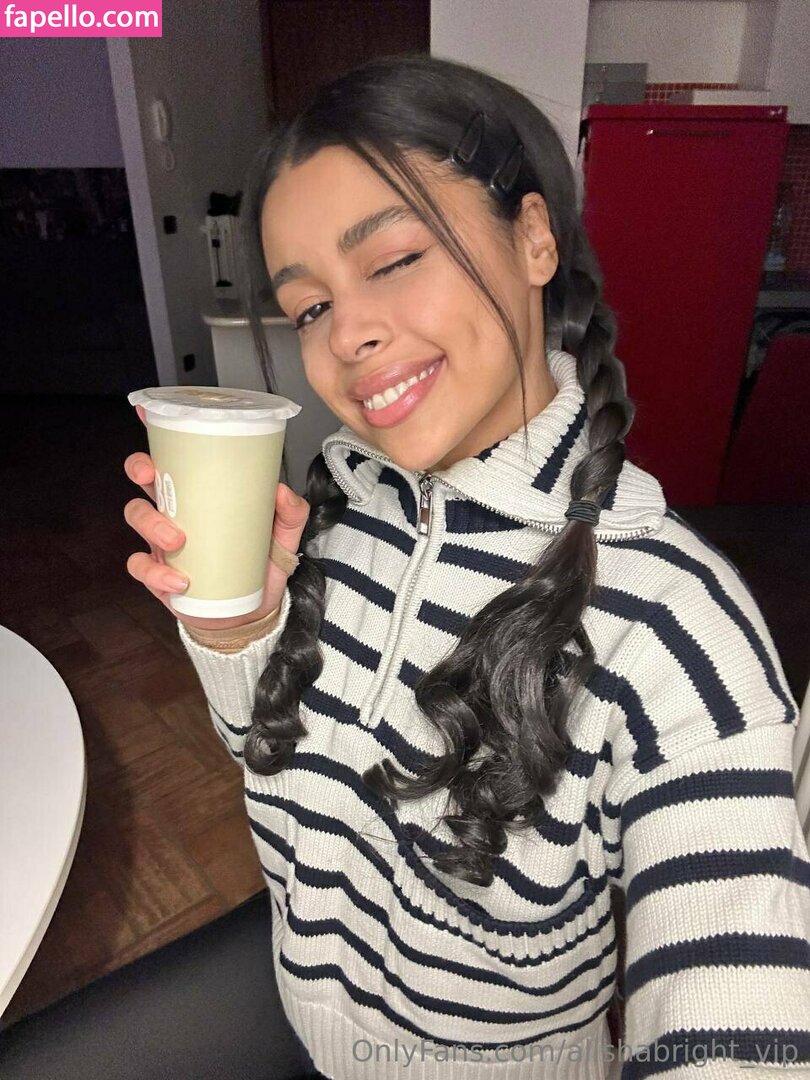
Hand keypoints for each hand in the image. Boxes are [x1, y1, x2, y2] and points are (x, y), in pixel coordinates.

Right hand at [123, 403, 310, 631]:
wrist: (249, 615)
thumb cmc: (258, 566)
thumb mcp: (283, 536)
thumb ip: (290, 513)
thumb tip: (281, 491)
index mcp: (201, 494)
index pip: (176, 458)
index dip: (157, 433)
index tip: (147, 411)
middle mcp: (176, 512)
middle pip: (144, 481)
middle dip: (141, 470)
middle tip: (152, 476)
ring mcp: (162, 543)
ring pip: (136, 517)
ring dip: (151, 523)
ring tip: (178, 540)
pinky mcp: (158, 576)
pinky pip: (142, 568)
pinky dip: (156, 573)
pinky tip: (180, 581)